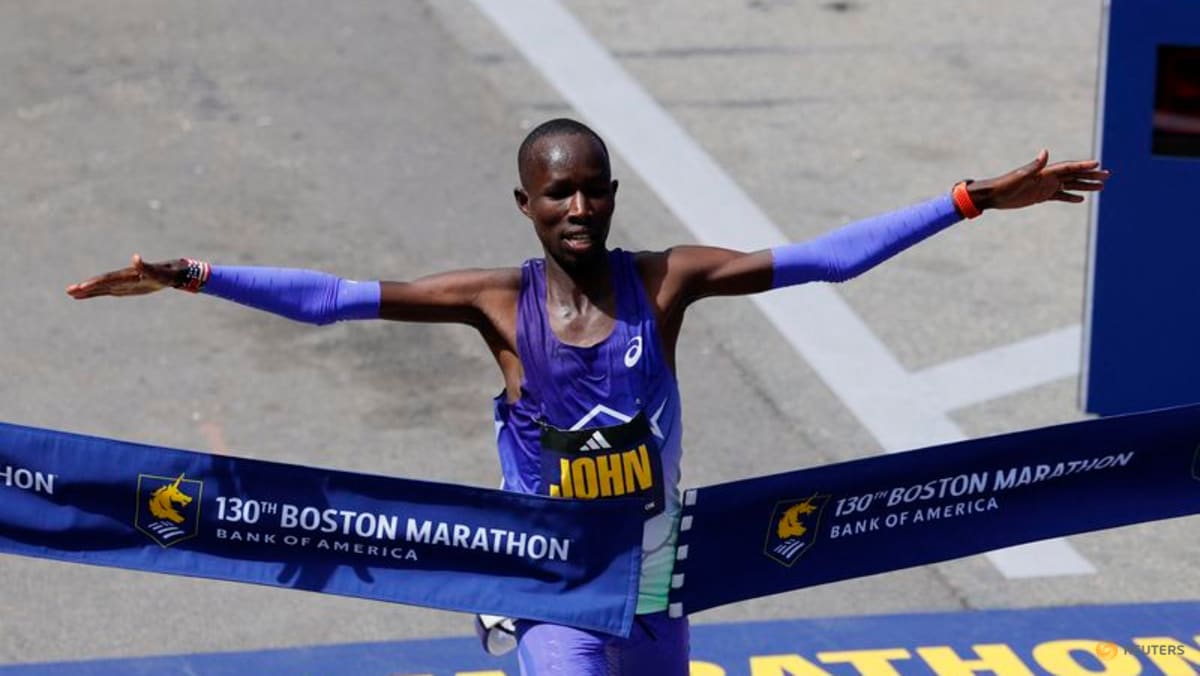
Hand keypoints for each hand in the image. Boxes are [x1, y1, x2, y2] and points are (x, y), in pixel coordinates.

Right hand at [66, 254, 182, 298]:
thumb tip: (136, 258)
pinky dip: (95, 293)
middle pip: (101, 283)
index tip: (83, 286)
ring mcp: (123, 283)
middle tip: (69, 291)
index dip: (96, 282)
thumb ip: (147, 267)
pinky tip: (84, 296)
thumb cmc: (167, 273)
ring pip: (101, 287)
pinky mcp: (124, 288)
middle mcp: (123, 278)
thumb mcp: (159, 273)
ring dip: (87, 291)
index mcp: (128, 274)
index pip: (109, 279)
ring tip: (71, 293)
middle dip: (85, 287)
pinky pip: (107, 291)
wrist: (172, 273)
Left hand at [968, 150, 1109, 210]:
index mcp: (1045, 172)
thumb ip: (1034, 165)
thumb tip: (1045, 151)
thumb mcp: (1020, 176)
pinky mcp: (1041, 196)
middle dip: (1090, 175)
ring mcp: (1045, 187)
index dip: (1083, 166)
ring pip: (1070, 185)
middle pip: (1074, 175)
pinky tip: (1081, 199)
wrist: (993, 195)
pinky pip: (1060, 196)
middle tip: (1107, 175)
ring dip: (1085, 185)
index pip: (1069, 167)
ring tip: (1101, 187)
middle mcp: (1048, 177)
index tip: (1098, 164)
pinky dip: (1070, 197)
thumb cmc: (1004, 185)